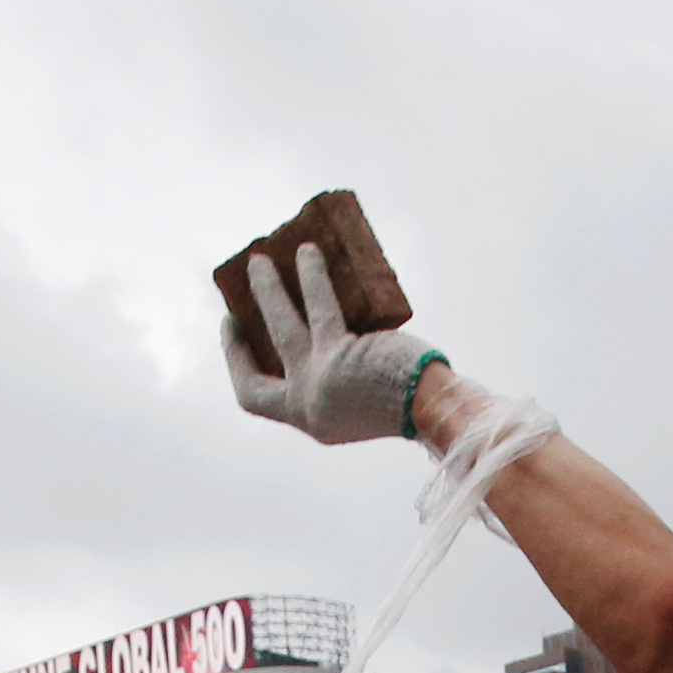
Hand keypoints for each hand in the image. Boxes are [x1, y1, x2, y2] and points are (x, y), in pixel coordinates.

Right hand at [224, 242, 435, 446]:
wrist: (435, 411)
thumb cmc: (412, 401)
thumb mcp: (361, 398)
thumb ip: (338, 376)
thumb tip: (329, 325)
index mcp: (312, 422)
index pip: (254, 396)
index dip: (238, 363)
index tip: (236, 331)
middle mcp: (307, 406)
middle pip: (254, 367)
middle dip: (237, 331)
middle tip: (236, 300)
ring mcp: (318, 382)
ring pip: (280, 326)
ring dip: (266, 290)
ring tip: (259, 259)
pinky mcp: (338, 355)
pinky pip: (319, 305)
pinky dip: (313, 274)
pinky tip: (311, 250)